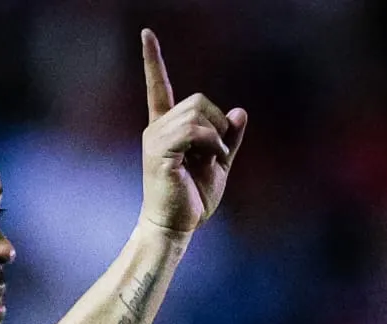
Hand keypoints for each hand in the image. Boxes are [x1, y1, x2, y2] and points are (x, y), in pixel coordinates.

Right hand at [138, 28, 246, 235]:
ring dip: (217, 135)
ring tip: (213, 158)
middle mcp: (156, 129)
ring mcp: (155, 139)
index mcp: (166, 128)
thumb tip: (240, 111)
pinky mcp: (160, 152)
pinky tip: (212, 158)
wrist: (176, 226)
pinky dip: (212, 141)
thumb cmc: (193, 199)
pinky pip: (195, 130)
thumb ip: (229, 137)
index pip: (157, 87)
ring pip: (197, 113)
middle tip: (218, 151)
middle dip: (218, 122)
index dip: (152, 59)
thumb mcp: (219, 163)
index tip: (146, 33)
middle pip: (197, 100)